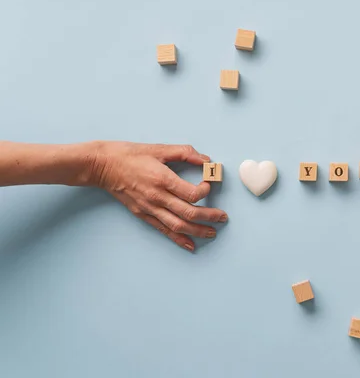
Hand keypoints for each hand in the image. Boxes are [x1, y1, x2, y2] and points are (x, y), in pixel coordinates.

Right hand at [90, 142, 226, 251]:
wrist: (102, 166)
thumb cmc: (130, 154)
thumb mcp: (159, 148)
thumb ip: (185, 152)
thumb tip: (206, 160)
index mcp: (163, 179)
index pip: (192, 193)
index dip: (206, 190)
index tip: (210, 183)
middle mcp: (157, 197)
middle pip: (189, 213)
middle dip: (210, 217)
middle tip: (223, 217)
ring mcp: (150, 208)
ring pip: (178, 226)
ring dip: (198, 231)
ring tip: (213, 232)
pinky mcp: (143, 214)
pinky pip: (163, 230)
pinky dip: (178, 239)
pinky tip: (190, 244)